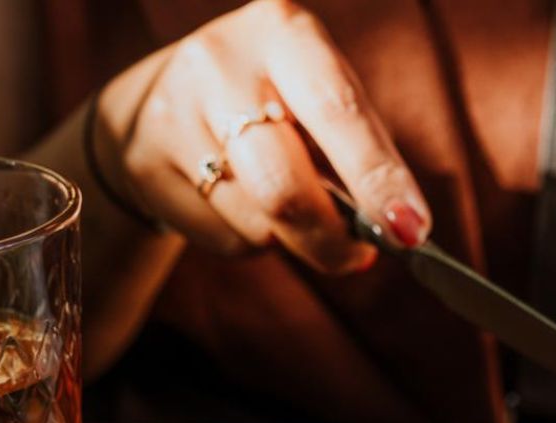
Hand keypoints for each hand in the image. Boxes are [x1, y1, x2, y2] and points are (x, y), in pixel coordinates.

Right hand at [94, 0, 429, 271]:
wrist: (168, 92)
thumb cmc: (278, 99)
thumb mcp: (321, 95)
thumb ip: (362, 150)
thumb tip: (402, 227)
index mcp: (284, 33)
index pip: (338, 113)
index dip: (377, 176)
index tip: (410, 227)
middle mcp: (220, 64)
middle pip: (285, 185)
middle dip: (331, 238)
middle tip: (358, 256)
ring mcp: (173, 113)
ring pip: (257, 222)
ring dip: (291, 238)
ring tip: (291, 208)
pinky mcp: (145, 163)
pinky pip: (224, 238)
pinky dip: (252, 240)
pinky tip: (243, 204)